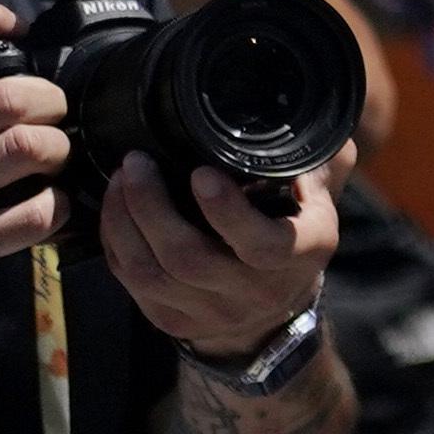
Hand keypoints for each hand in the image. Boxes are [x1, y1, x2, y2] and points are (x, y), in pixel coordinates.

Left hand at [105, 147, 345, 360]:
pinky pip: (132, 283)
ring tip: (121, 179)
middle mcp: (256, 292)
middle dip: (152, 206)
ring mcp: (211, 313)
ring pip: (151, 272)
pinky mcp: (173, 321)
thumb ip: (314, 160)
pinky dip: (115, 243)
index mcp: (300, 257)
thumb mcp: (318, 197)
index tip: (200, 172)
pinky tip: (117, 211)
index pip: (264, 245)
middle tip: (137, 162)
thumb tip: (302, 113)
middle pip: (189, 258)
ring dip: (125, 221)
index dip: (227, 211)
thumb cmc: (293, 231)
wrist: (274, 308)